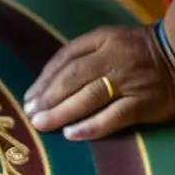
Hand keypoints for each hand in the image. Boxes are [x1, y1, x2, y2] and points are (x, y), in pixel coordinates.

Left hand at [23, 24, 174, 139]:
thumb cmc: (139, 52)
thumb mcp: (110, 41)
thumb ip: (82, 55)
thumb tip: (47, 83)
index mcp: (104, 39)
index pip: (65, 58)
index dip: (44, 79)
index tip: (29, 96)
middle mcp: (115, 58)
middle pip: (73, 78)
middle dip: (47, 98)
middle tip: (30, 114)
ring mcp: (131, 80)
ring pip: (89, 97)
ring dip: (61, 112)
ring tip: (41, 124)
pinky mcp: (145, 102)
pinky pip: (114, 116)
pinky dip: (91, 126)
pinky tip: (71, 134)